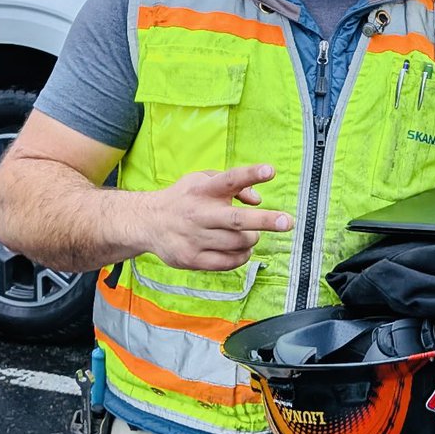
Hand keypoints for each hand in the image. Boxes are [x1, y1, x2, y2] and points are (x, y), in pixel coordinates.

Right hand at [148, 164, 293, 271]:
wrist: (147, 222)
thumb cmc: (185, 198)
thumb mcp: (203, 180)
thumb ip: (234, 184)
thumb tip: (258, 199)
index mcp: (203, 189)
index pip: (230, 180)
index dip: (251, 175)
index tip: (270, 171)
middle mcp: (199, 213)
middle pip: (236, 220)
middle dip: (265, 220)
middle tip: (287, 222)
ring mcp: (194, 238)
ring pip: (237, 243)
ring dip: (252, 239)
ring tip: (251, 234)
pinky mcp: (192, 259)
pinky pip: (228, 262)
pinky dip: (242, 256)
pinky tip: (242, 249)